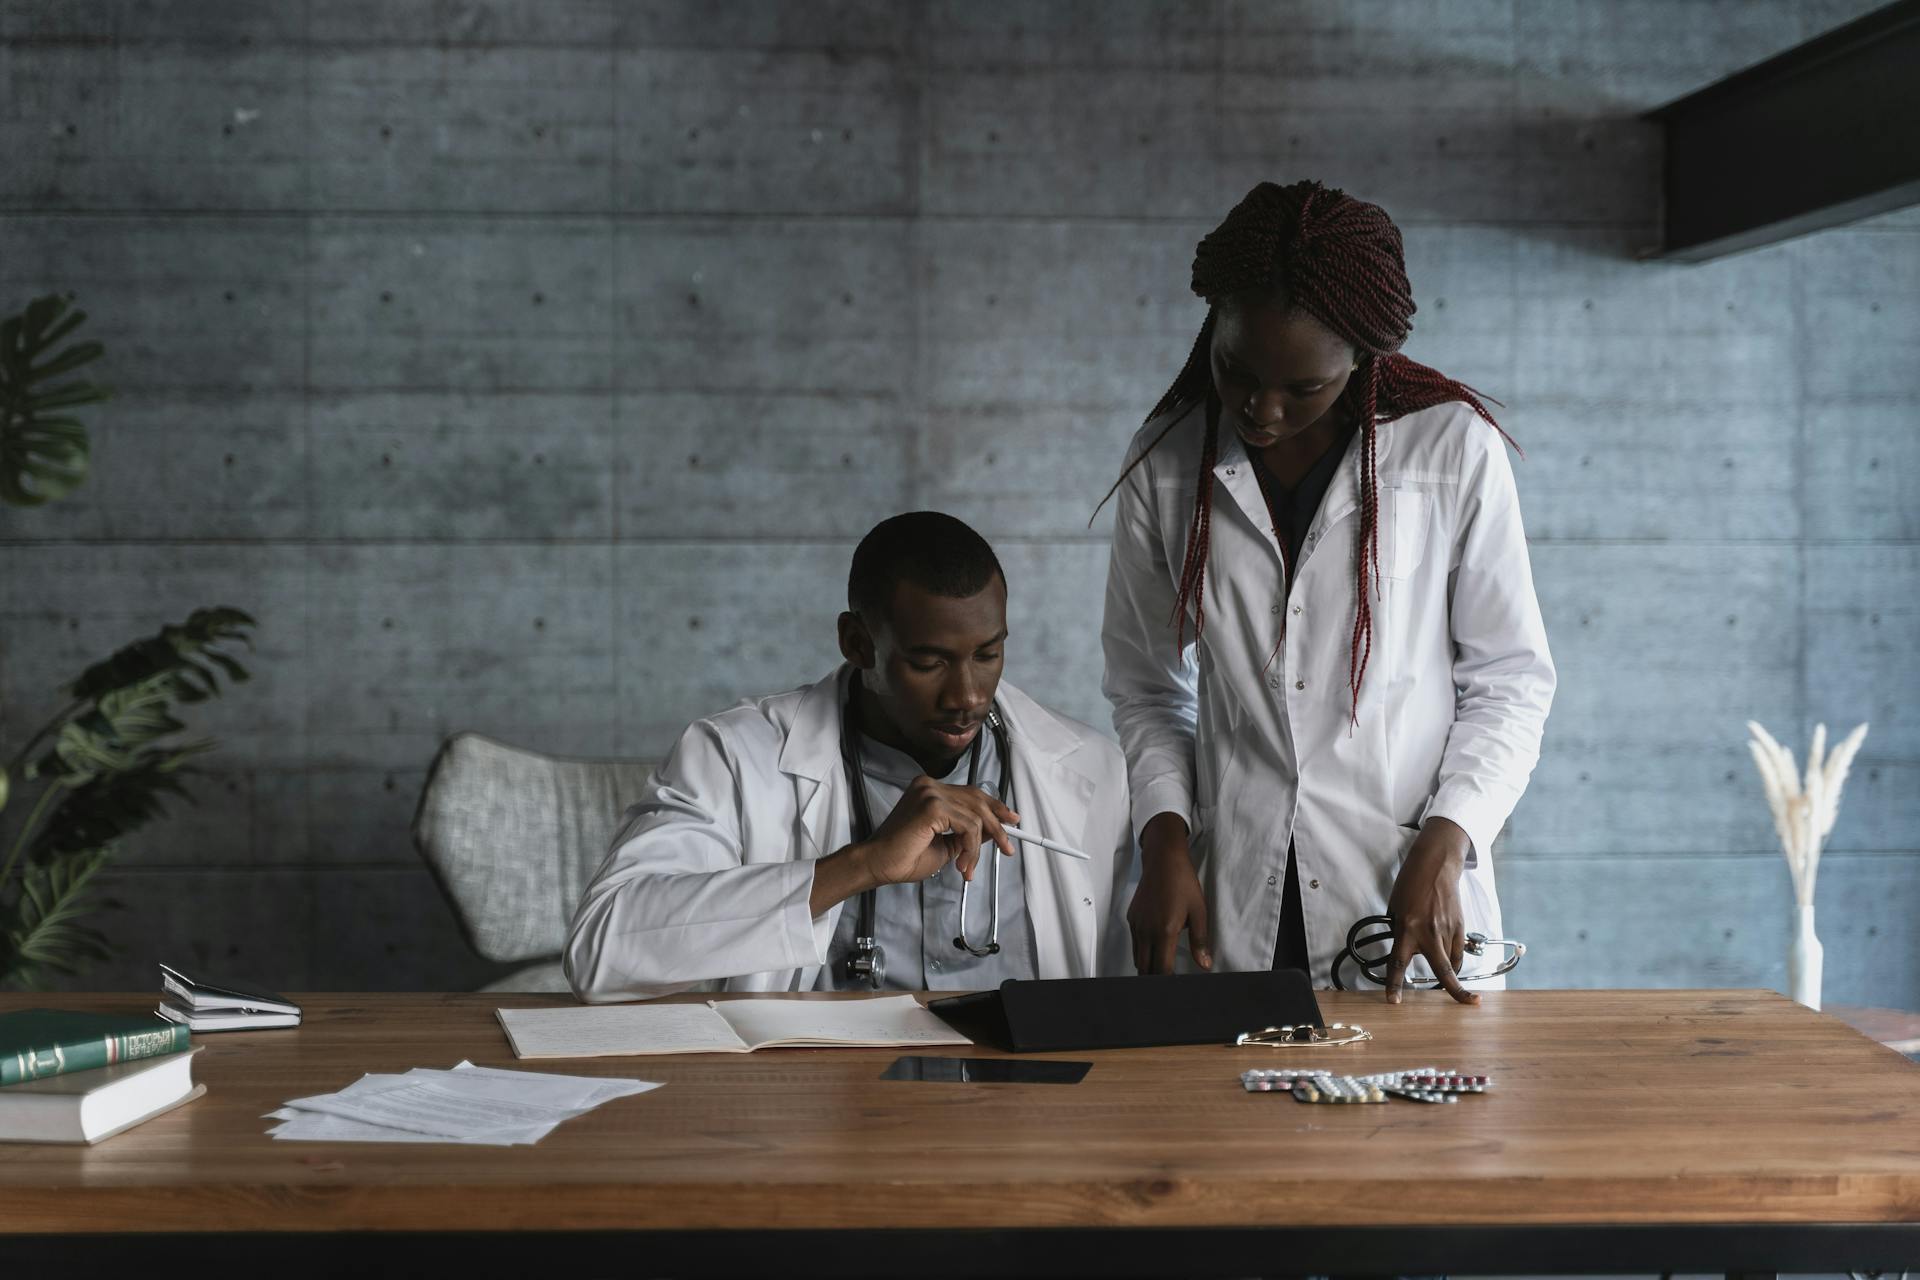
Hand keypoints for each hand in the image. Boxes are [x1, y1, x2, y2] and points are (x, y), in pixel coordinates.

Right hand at [861, 775, 1018, 887]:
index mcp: (930, 790)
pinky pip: (968, 827)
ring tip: (967, 867)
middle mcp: (930, 785)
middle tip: (1007, 847)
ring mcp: (931, 793)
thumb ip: (967, 833)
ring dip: (977, 847)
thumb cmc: (904, 857)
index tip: (1011, 820)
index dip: (994, 807)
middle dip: (997, 826)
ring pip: (975, 817)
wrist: (879, 864)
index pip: (970, 793)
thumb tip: (993, 830)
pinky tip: (961, 863)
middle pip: (977, 800)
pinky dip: (970, 848)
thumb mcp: (946, 844)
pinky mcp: (933, 806)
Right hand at [1127, 812, 1210, 973]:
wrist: (1163, 860)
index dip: (1168, 981)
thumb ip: (1200, 940)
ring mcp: (1136, 924)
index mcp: (1164, 930)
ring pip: (1137, 957)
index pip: (1162, 968)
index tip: (1174, 983)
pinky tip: (1153, 947)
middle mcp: (1146, 930)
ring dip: (1147, 965)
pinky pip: (1134, 943)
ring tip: (1160, 968)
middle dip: (1155, 977)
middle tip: (1167, 979)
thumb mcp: (1198, 911)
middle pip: (1145, 968)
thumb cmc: (1181, 882)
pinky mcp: (1131, 918)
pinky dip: (1142, 951)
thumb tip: (1204, 963)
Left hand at [1383, 816, 1477, 1004]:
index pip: (1398, 963)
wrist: (1435, 866)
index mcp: (1406, 929)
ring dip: (1446, 966)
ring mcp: (1447, 930)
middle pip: (1443, 970)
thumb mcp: (1396, 909)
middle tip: (1466, 1002)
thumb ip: (1402, 932)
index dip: (1394, 985)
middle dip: (1455, 991)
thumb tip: (1409, 951)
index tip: (1393, 1001)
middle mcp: (1428, 933)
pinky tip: (1450, 956)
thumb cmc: (1411, 885)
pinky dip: (1454, 957)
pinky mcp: (1460, 926)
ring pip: (1450, 960)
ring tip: (1442, 960)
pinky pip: (1458, 950)